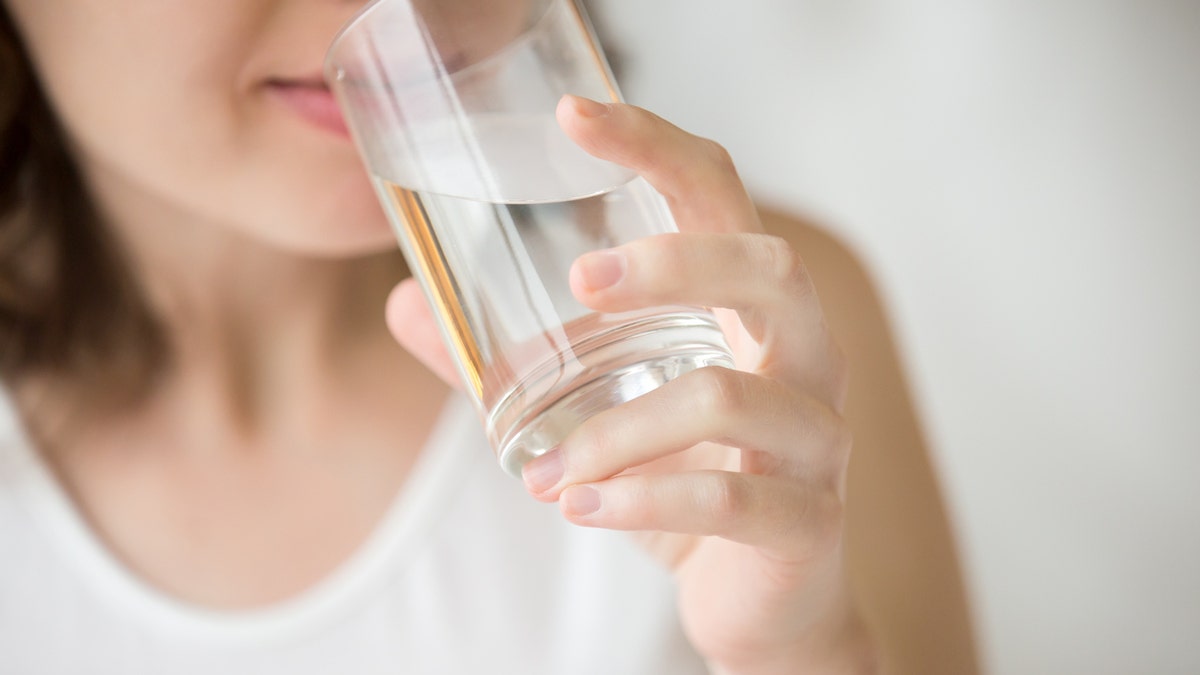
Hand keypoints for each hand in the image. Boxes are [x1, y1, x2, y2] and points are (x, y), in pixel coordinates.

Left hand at [387, 96, 875, 673]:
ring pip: (731, 395)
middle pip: (770, 268)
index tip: (573, 115)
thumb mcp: (597, 412)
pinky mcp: (808, 520)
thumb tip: (407, 304)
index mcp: (749, 310)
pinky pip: (730, 499)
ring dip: (618, 431)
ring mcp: (817, 439)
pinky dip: (641, 502)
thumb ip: (510, 363)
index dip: (655, 144)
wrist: (757, 605)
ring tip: (545, 472)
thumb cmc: (683, 484)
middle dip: (673, 262)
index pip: (718, 196)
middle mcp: (802, 357)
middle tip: (578, 284)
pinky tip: (581, 508)